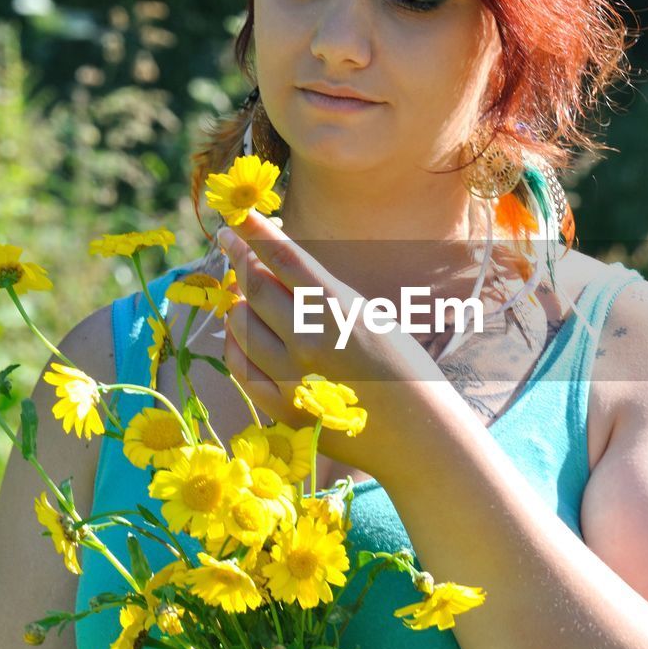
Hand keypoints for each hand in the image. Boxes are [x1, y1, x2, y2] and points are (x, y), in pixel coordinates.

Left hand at [218, 211, 443, 475]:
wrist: (417, 432)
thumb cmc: (400, 366)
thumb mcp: (367, 315)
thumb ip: (320, 293)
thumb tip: (272, 265)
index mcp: (337, 309)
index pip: (283, 257)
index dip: (255, 232)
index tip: (236, 216)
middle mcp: (309, 340)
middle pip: (256, 287)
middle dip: (238, 259)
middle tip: (230, 243)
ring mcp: (291, 376)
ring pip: (241, 325)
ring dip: (238, 303)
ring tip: (244, 295)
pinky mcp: (282, 407)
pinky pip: (240, 367)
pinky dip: (235, 344)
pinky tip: (240, 333)